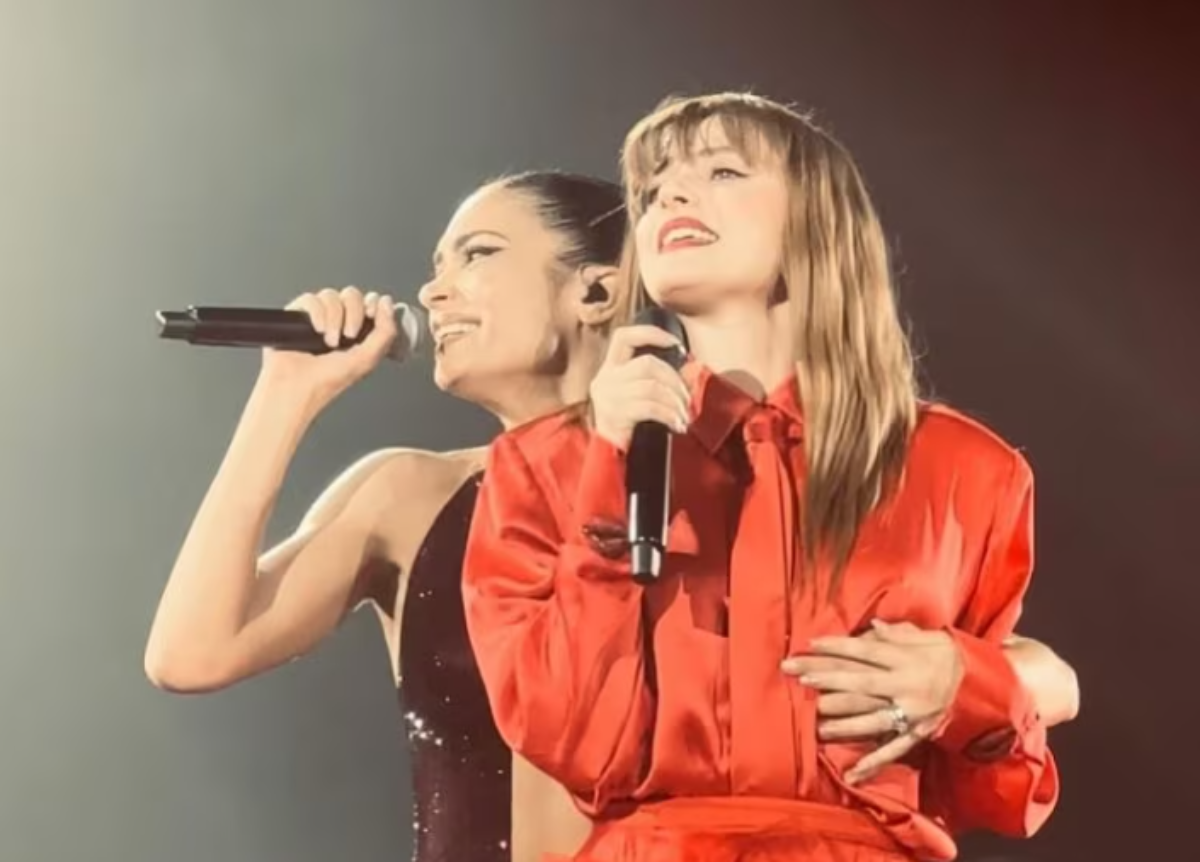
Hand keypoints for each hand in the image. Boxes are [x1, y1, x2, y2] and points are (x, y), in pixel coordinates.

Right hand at [259, 286, 397, 405]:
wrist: (296, 388)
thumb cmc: (327, 381)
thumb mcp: (368, 359)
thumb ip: (385, 333)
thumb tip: (387, 303)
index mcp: (357, 333)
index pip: (369, 303)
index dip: (373, 303)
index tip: (373, 313)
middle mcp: (338, 323)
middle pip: (351, 295)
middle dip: (354, 313)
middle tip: (350, 335)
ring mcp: (316, 318)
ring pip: (331, 295)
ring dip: (335, 318)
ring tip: (330, 341)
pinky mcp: (296, 316)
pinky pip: (310, 299)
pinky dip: (316, 313)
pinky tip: (317, 330)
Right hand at [589, 324, 689, 449]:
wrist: (610, 457)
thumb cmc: (629, 425)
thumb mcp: (637, 396)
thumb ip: (654, 378)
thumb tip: (688, 366)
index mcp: (608, 369)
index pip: (624, 337)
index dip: (651, 334)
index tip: (676, 344)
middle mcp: (604, 379)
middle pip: (647, 363)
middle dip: (674, 379)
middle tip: (686, 399)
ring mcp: (608, 397)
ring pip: (652, 386)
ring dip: (675, 401)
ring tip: (683, 415)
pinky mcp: (615, 415)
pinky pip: (650, 407)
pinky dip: (670, 415)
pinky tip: (677, 425)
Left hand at [781, 620, 963, 783]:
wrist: (984, 683)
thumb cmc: (951, 655)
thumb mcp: (927, 638)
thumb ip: (897, 634)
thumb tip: (872, 627)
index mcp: (905, 658)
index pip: (864, 650)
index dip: (837, 647)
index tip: (810, 644)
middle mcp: (906, 684)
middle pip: (859, 680)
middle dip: (827, 678)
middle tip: (798, 675)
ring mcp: (912, 712)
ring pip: (872, 719)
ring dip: (843, 723)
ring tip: (816, 725)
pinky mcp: (918, 733)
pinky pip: (892, 750)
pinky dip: (872, 764)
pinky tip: (851, 775)